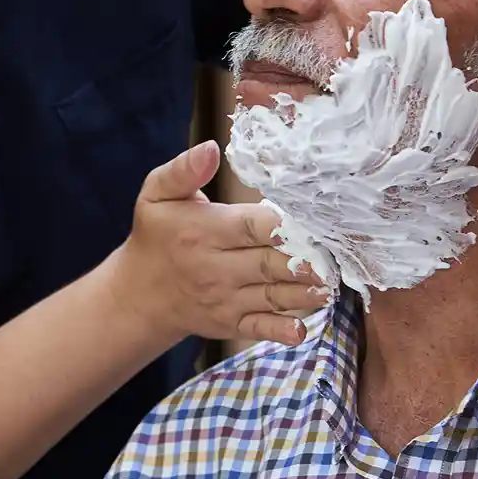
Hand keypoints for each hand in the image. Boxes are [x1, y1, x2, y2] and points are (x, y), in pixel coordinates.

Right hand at [108, 141, 328, 346]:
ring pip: (273, 297)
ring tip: (332, 285)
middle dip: (307, 260)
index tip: (315, 219)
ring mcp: (224, 300)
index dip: (286, 224)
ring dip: (306, 293)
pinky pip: (259, 329)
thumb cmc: (156, 235)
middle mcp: (215, 268)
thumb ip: (184, 170)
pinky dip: (282, 331)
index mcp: (203, 231)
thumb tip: (210, 147)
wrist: (140, 294)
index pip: (252, 226)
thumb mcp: (156, 194)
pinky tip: (303, 328)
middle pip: (271, 263)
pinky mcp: (229, 323)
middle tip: (337, 254)